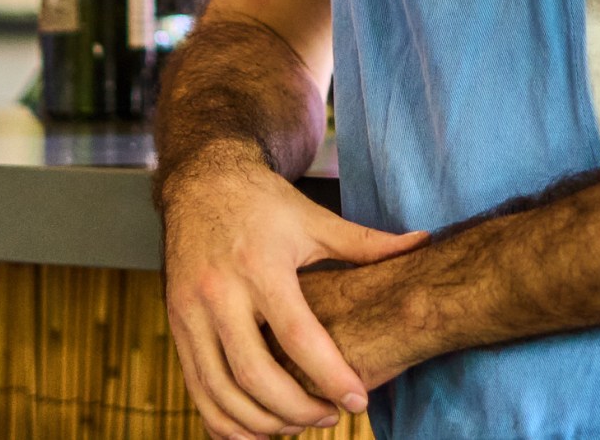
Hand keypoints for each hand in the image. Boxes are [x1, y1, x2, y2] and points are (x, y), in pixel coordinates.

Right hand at [161, 148, 424, 437]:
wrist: (200, 184)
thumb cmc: (264, 204)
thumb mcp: (314, 219)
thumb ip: (366, 242)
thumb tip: (424, 242)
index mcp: (260, 267)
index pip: (297, 335)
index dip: (329, 375)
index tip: (357, 400)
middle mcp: (219, 293)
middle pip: (255, 374)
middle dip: (296, 410)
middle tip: (330, 418)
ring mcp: (190, 313)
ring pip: (220, 391)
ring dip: (261, 423)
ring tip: (297, 427)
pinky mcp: (175, 326)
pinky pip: (196, 388)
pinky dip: (223, 420)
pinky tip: (256, 430)